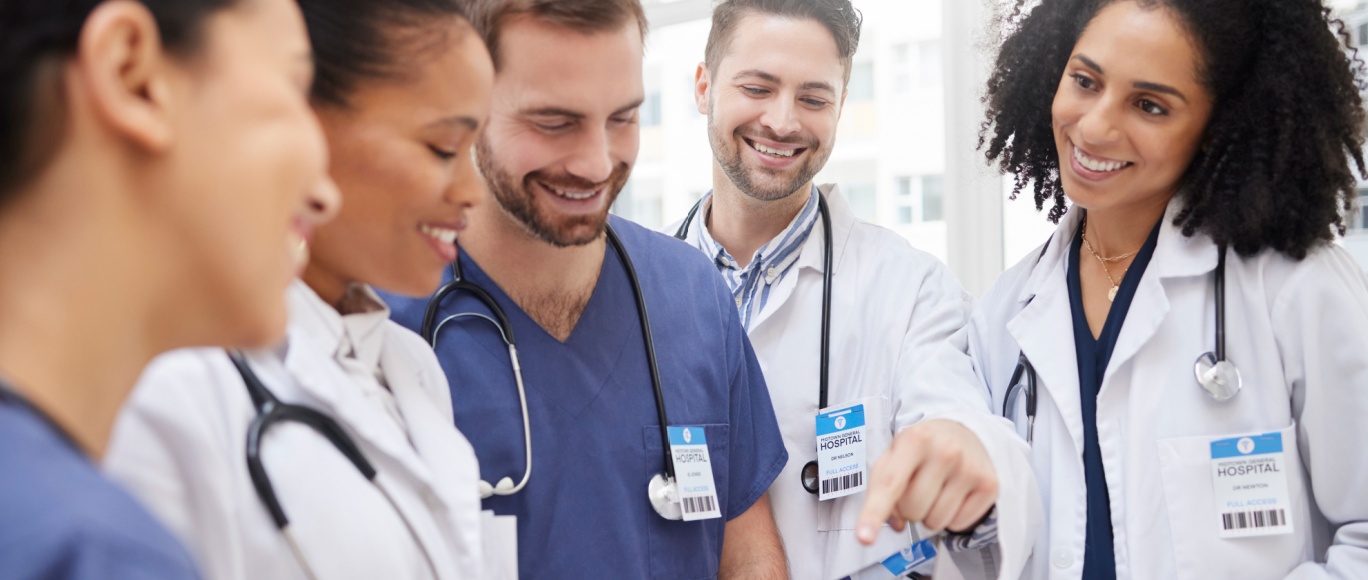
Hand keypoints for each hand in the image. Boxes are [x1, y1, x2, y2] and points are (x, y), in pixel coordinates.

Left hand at [856, 419, 997, 542]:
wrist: (962, 432)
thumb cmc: (922, 448)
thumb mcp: (894, 455)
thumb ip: (882, 487)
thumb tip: (895, 524)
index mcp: (914, 439)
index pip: (890, 484)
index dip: (874, 513)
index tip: (864, 538)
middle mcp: (945, 451)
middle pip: (912, 509)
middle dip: (909, 507)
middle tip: (918, 486)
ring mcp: (970, 468)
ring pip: (935, 522)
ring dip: (930, 514)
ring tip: (936, 489)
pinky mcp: (989, 485)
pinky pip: (959, 525)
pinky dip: (952, 517)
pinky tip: (954, 494)